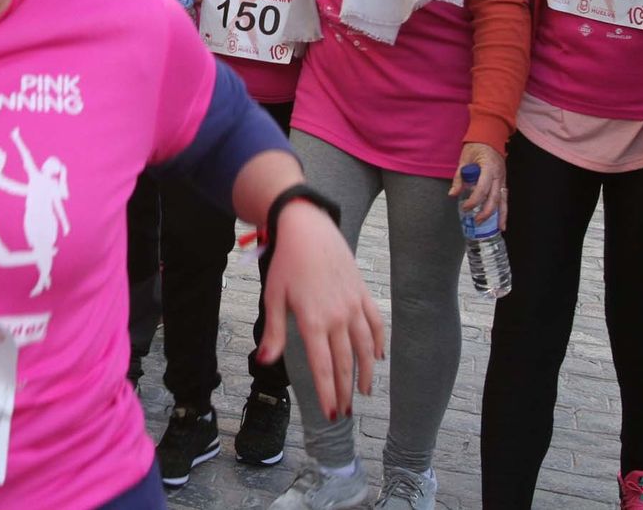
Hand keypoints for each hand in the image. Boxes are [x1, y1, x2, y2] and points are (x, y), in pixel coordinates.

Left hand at [258, 201, 384, 420]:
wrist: (308, 229)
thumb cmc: (287, 263)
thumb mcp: (273, 296)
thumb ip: (275, 332)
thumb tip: (265, 361)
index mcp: (314, 321)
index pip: (323, 366)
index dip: (327, 392)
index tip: (330, 413)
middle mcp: (338, 316)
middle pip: (345, 363)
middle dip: (345, 391)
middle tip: (344, 412)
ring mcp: (353, 305)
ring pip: (365, 347)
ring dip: (366, 373)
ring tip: (364, 392)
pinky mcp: (362, 293)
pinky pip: (375, 323)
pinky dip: (378, 342)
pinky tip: (377, 357)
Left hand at [448, 141, 507, 227]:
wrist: (490, 136)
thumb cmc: (476, 146)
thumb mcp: (464, 159)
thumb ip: (459, 178)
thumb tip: (452, 194)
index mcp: (488, 168)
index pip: (482, 189)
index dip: (473, 200)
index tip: (465, 207)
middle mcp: (498, 175)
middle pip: (495, 197)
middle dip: (486, 211)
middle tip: (477, 221)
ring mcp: (503, 178)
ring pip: (504, 199)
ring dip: (501, 214)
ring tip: (498, 228)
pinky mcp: (503, 181)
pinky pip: (505, 197)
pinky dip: (504, 209)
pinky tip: (502, 221)